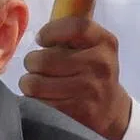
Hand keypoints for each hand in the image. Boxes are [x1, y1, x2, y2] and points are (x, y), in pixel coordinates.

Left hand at [19, 16, 132, 139]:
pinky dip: (34, 101)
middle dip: (32, 62)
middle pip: (44, 59)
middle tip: (36, 66)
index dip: (51, 31)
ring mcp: (91, 90)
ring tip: (36, 84)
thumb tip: (39, 36)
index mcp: (105, 42)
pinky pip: (40, 104)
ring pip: (36, 84)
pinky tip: (43, 98)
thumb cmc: (91, 72)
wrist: (110, 110)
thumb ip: (70, 34)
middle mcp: (100, 65)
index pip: (76, 27)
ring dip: (28, 84)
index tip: (41, 40)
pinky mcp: (79, 112)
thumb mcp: (92, 47)